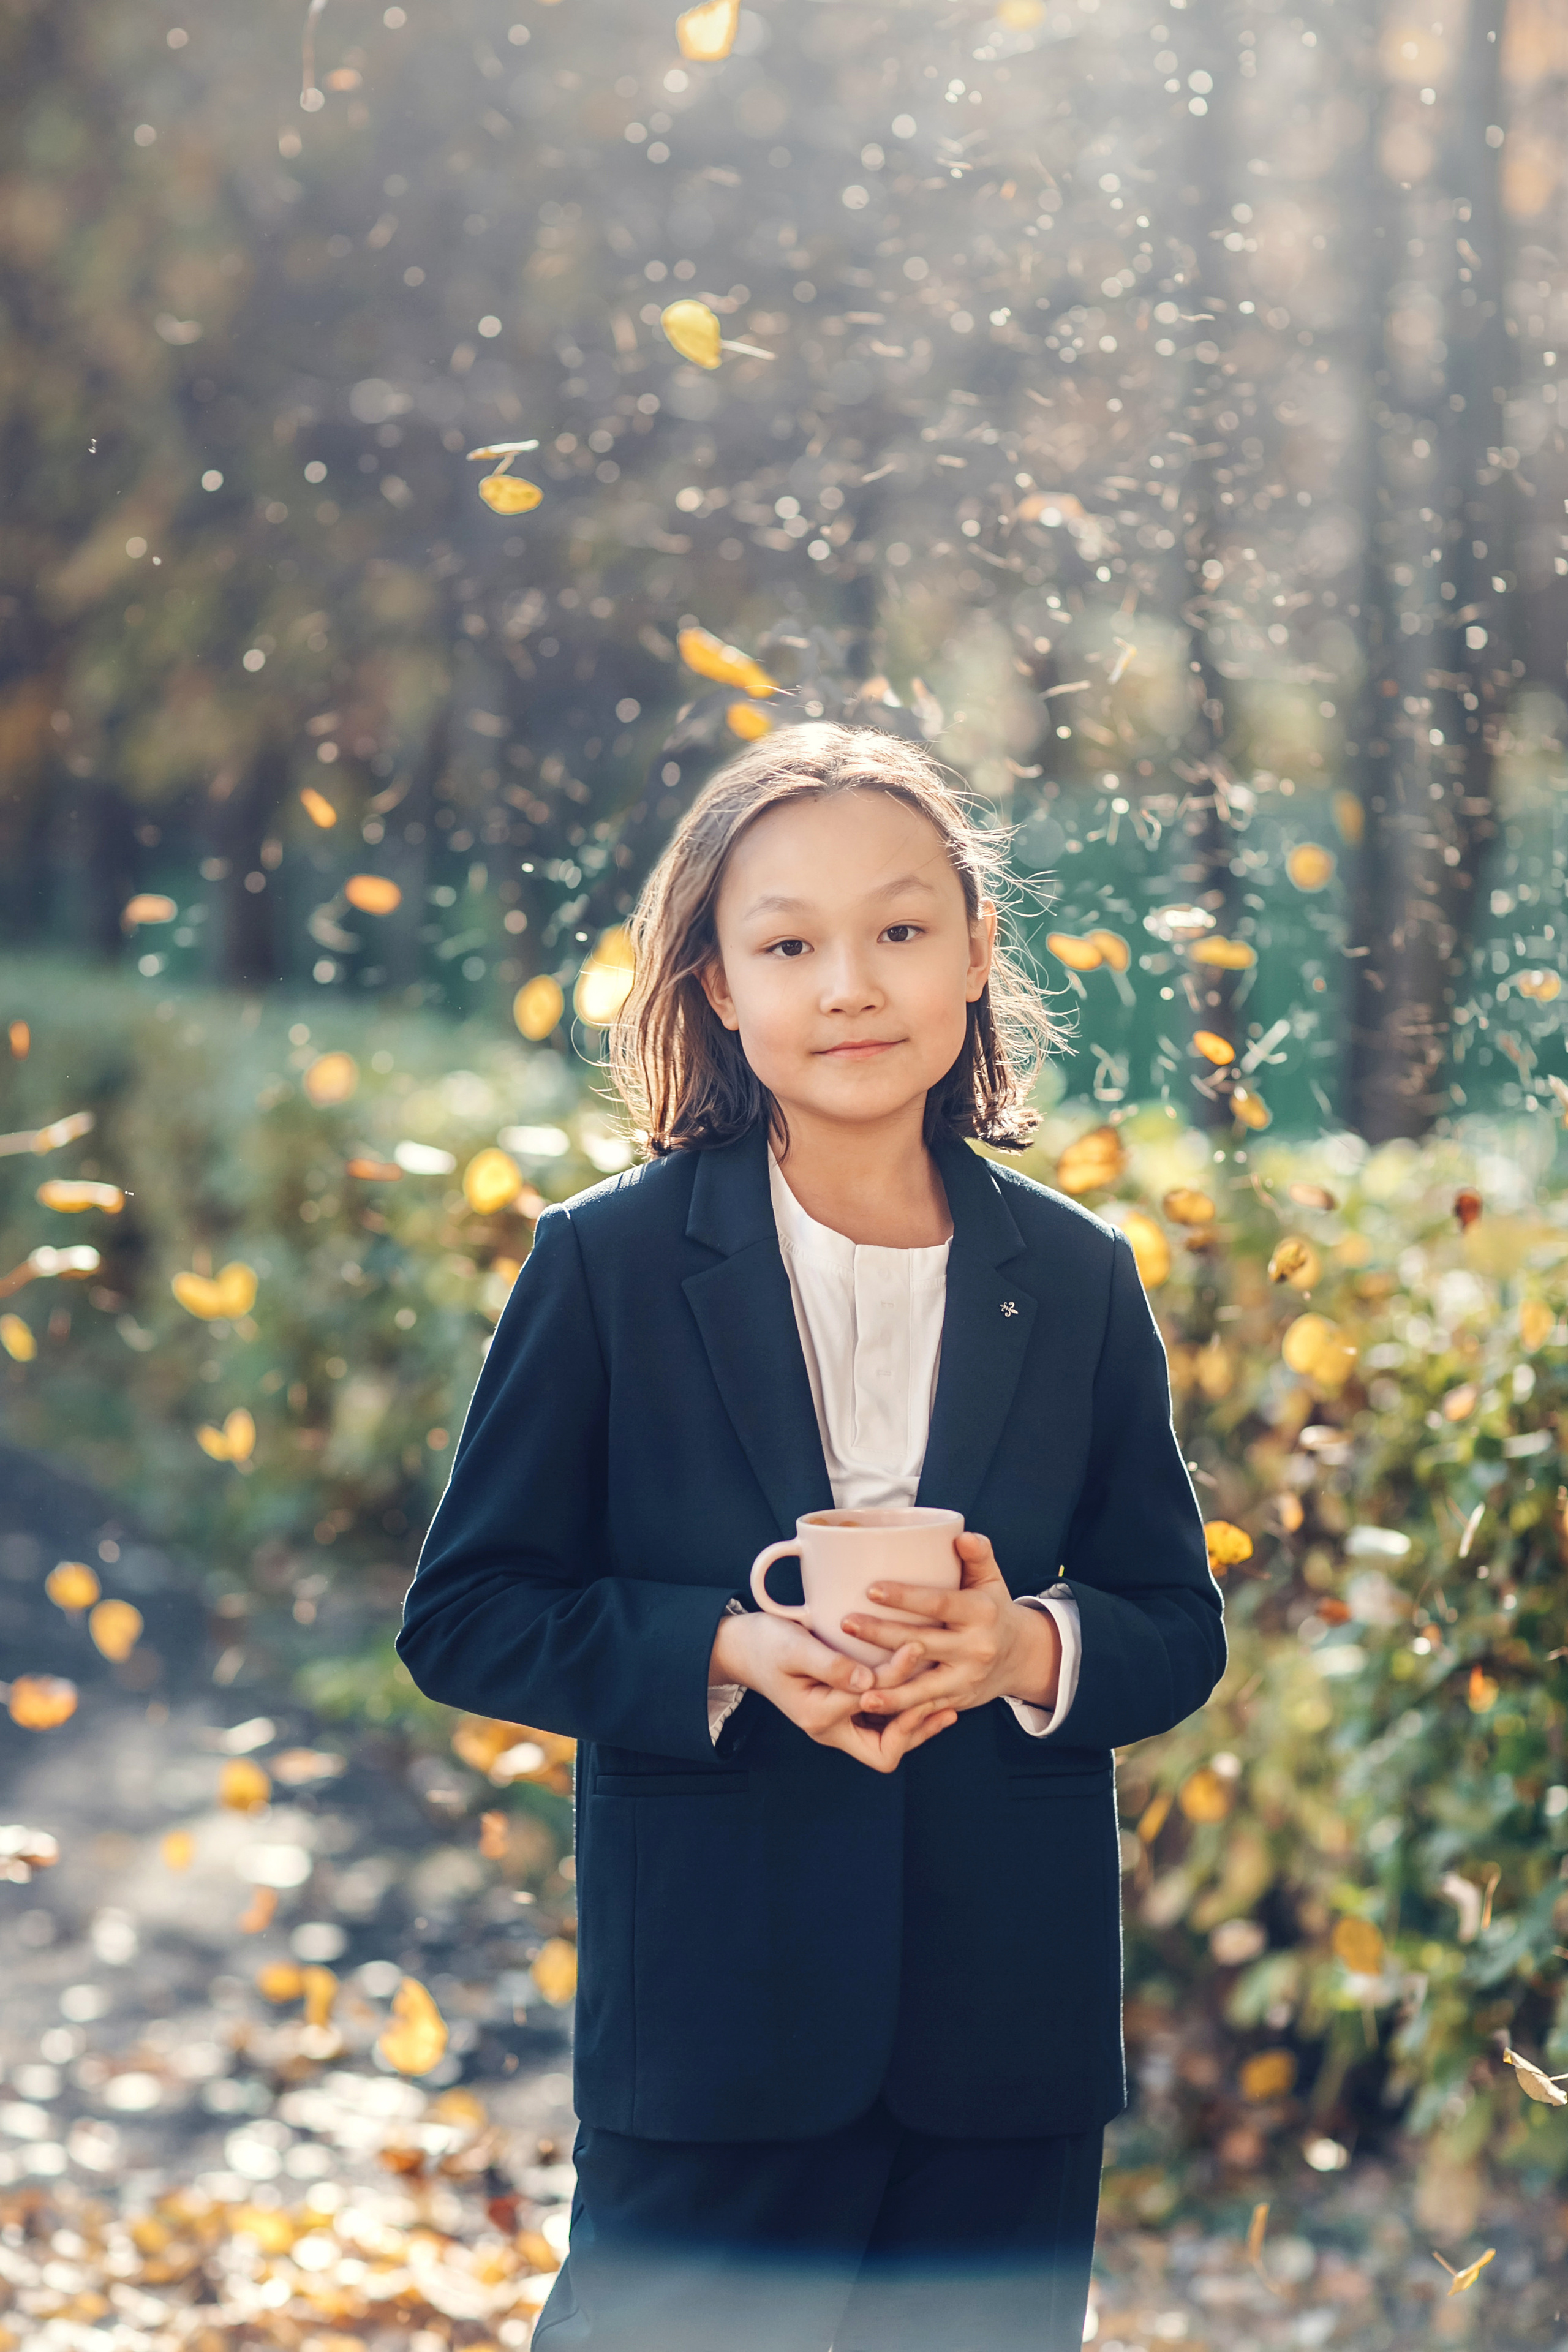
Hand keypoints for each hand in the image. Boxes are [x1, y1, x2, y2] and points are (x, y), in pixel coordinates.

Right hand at [710, 1609, 955, 1773]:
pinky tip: (925, 1695)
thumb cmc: (766, 1644)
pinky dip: (904, 1714)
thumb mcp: (793, 1647)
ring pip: (887, 1742)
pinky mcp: (843, 1712)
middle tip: (943, 1698)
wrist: (743, 1648)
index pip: (872, 1703)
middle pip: (884, 1751)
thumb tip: (868, 1682)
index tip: (916, 1646)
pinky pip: (880, 1725)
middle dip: (915, 1726)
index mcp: (818, 1716)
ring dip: (915, 1724)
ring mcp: (837, 1723)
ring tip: (946, 1703)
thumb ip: (830, 1665)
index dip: (898, 1678)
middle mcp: (830, 1728)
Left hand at [840, 1532, 1061, 1718]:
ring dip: (888, 1689)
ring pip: (922, 1686)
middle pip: (922, 1642)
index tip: (871, 1589)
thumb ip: (978, 1555)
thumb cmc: (993, 1610)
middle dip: (881, 1635)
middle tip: (845, 1623)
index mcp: (981, 1612)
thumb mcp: (992, 1580)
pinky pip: (925, 1708)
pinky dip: (898, 1710)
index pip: (939, 1603)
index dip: (906, 1597)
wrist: (1021, 1657)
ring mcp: (966, 1678)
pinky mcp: (957, 1700)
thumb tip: (961, 1535)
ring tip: (856, 1687)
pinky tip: (869, 1707)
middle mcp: (975, 1648)